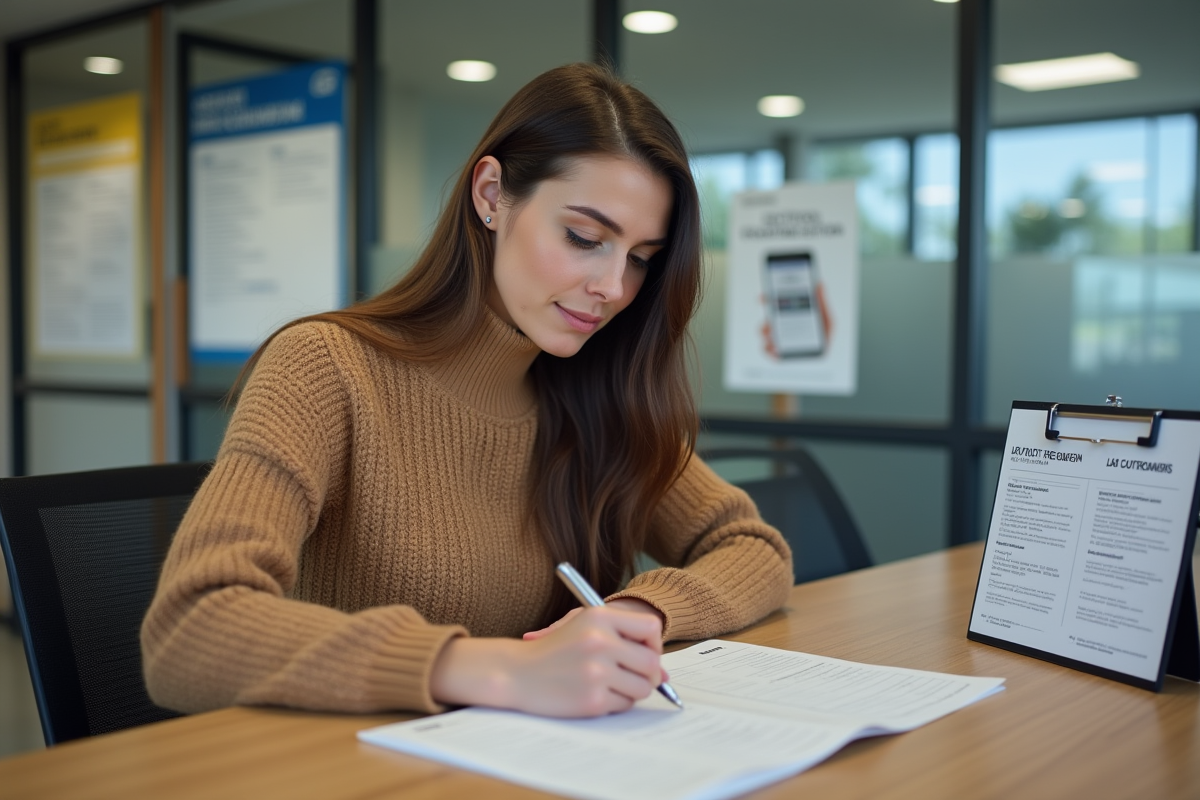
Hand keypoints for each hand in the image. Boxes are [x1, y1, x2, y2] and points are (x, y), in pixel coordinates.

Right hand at [430, 606, 664, 716]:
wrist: (516, 672)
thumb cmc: (553, 650)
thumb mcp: (584, 628)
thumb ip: (623, 640)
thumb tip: (663, 673)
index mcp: (599, 617)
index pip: (651, 628)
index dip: (653, 642)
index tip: (643, 651)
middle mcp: (600, 642)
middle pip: (652, 663)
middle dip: (648, 673)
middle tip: (634, 675)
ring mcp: (596, 672)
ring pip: (642, 687)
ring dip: (633, 690)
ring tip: (611, 684)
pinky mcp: (592, 699)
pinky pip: (624, 704)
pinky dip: (616, 702)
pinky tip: (596, 694)